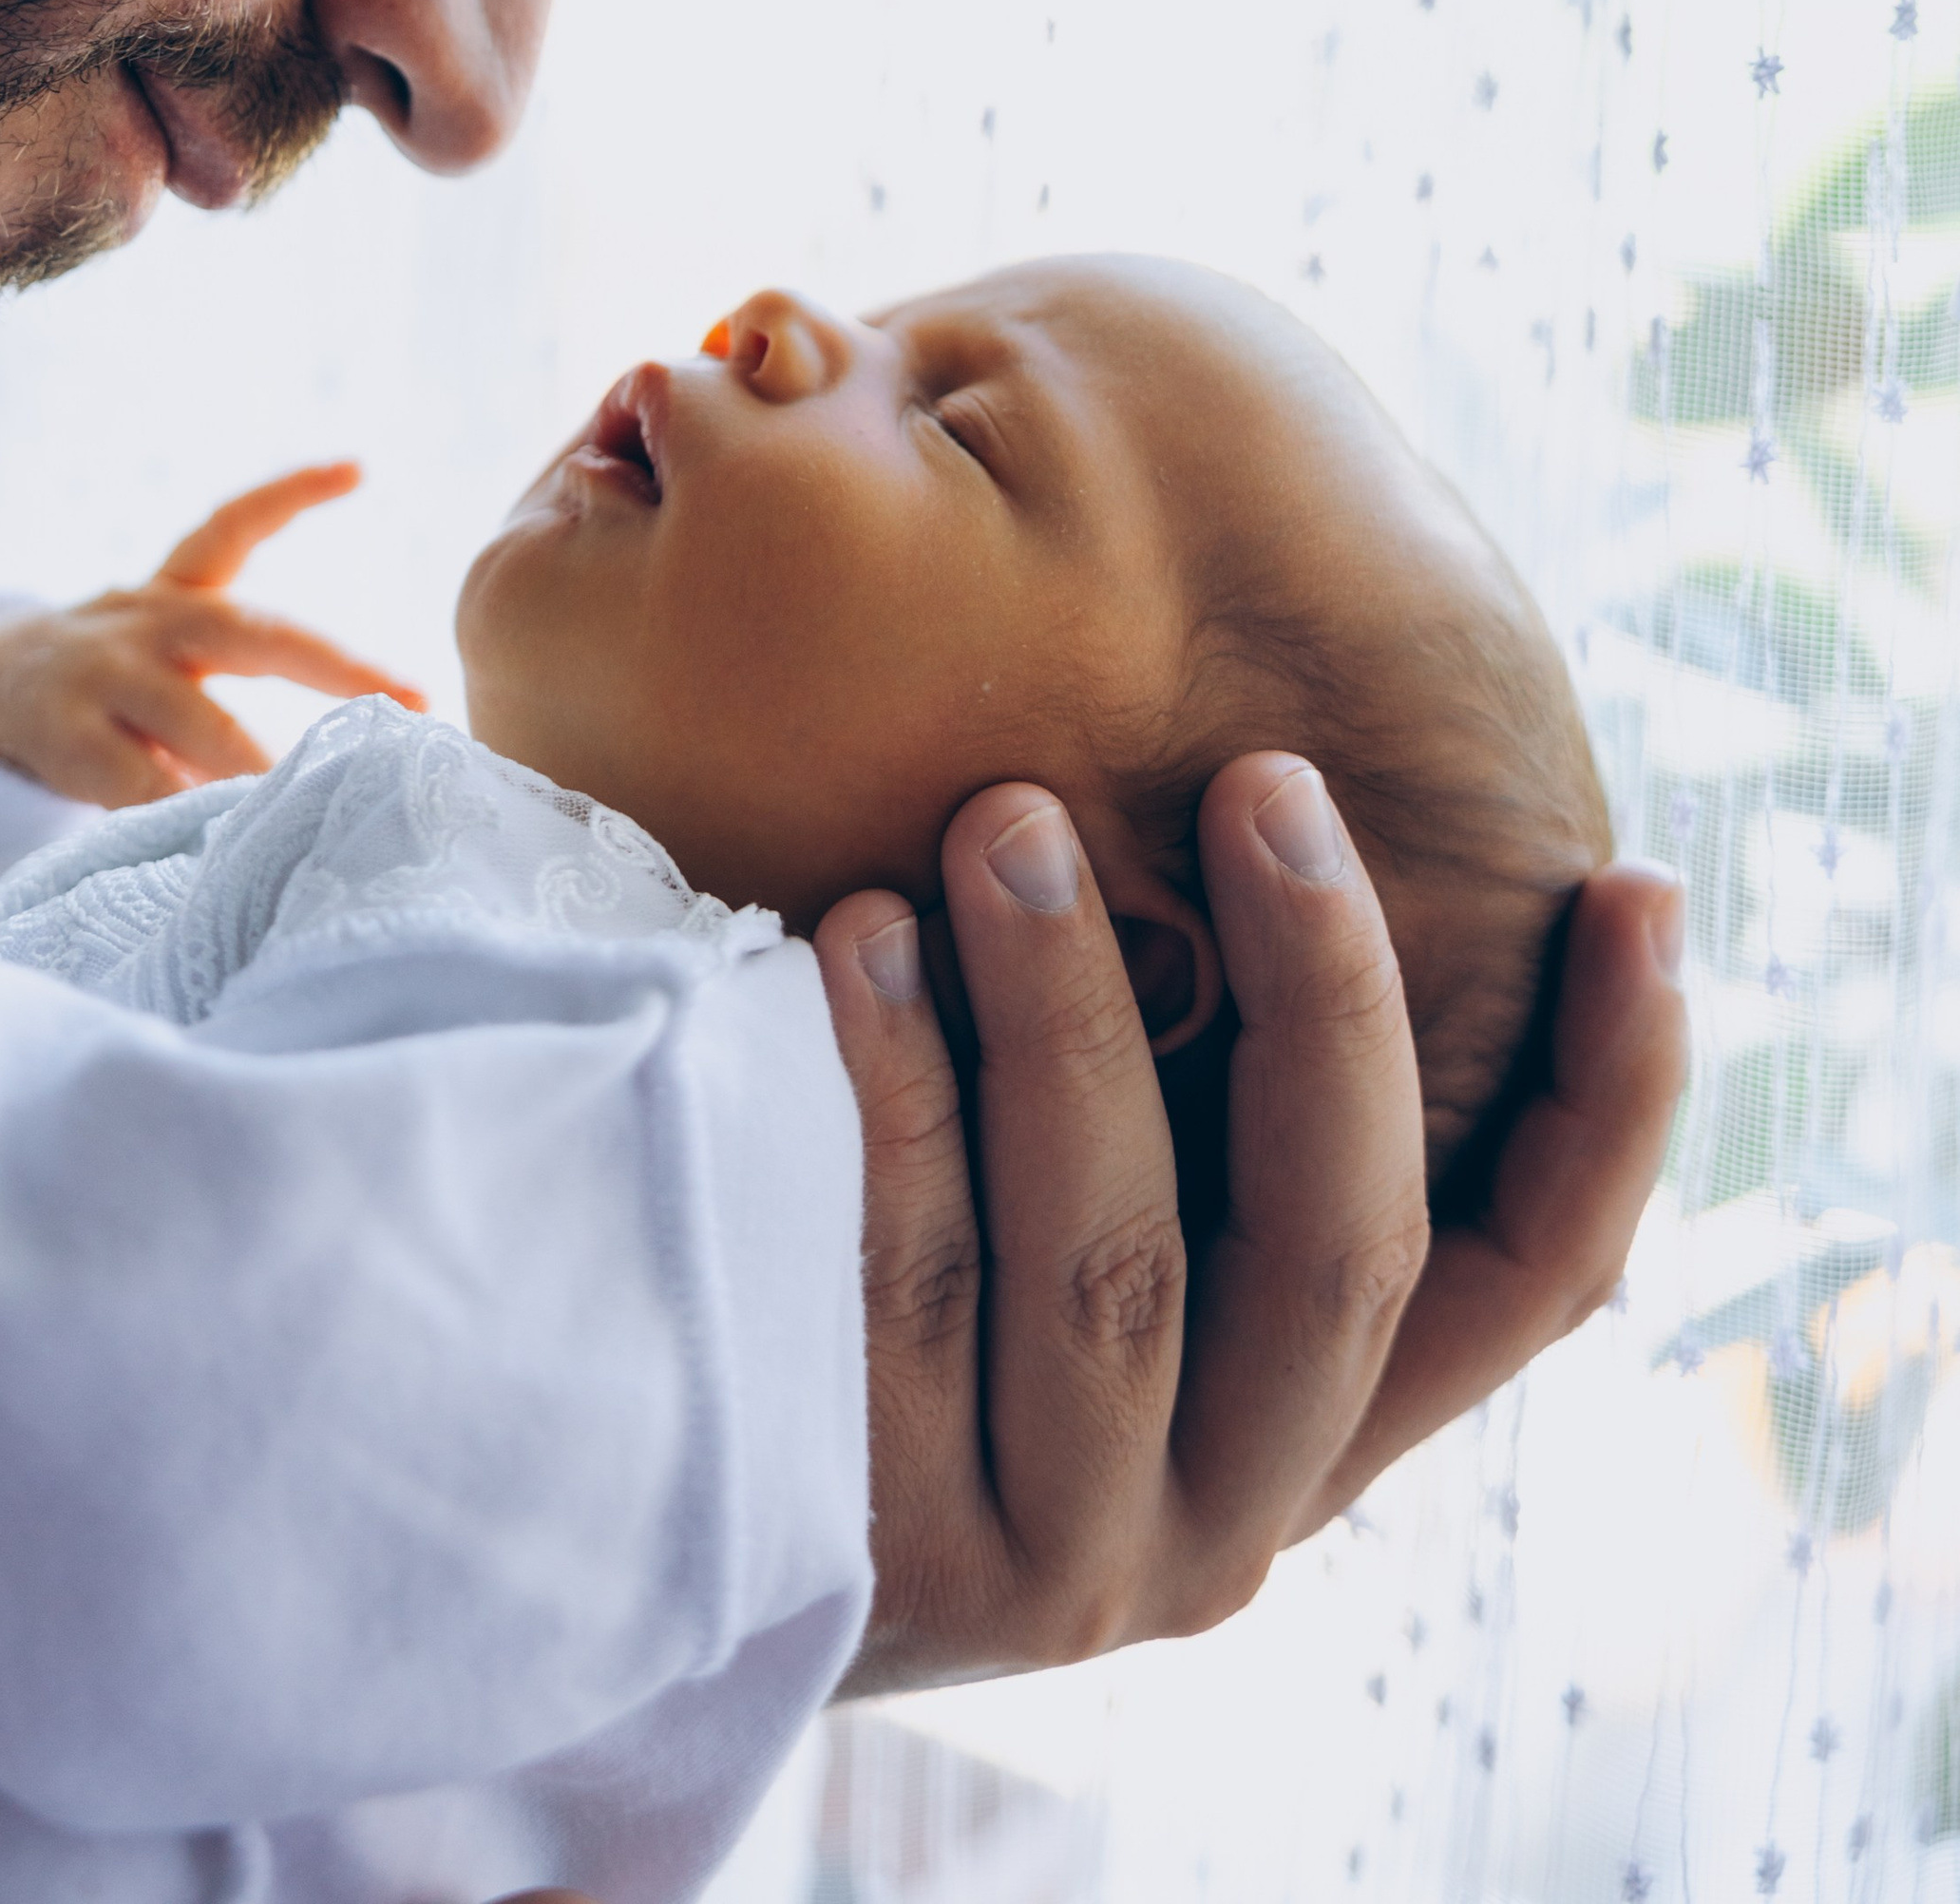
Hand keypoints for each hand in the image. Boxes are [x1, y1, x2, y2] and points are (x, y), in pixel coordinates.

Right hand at [0, 464, 425, 805]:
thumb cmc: (92, 688)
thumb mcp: (150, 656)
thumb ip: (222, 681)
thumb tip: (330, 749)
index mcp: (166, 596)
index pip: (229, 527)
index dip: (292, 493)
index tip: (357, 466)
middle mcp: (139, 623)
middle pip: (246, 632)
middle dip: (333, 664)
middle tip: (409, 697)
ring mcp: (98, 677)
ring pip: (197, 719)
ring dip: (259, 764)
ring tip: (313, 798)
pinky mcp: (61, 736)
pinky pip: (136, 780)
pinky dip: (182, 810)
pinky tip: (218, 838)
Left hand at [816, 756, 1684, 1692]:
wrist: (699, 1530)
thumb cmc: (944, 1295)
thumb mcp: (1122, 1236)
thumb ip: (1224, 1116)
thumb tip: (1314, 825)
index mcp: (1317, 1432)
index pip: (1531, 1280)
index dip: (1614, 1095)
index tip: (1633, 885)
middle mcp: (1223, 1523)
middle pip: (1338, 1247)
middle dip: (1322, 991)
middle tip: (1263, 778)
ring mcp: (1055, 1554)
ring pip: (1110, 1260)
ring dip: (1069, 1010)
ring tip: (1009, 820)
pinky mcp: (877, 1542)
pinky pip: (904, 1277)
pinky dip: (890, 1086)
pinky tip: (857, 935)